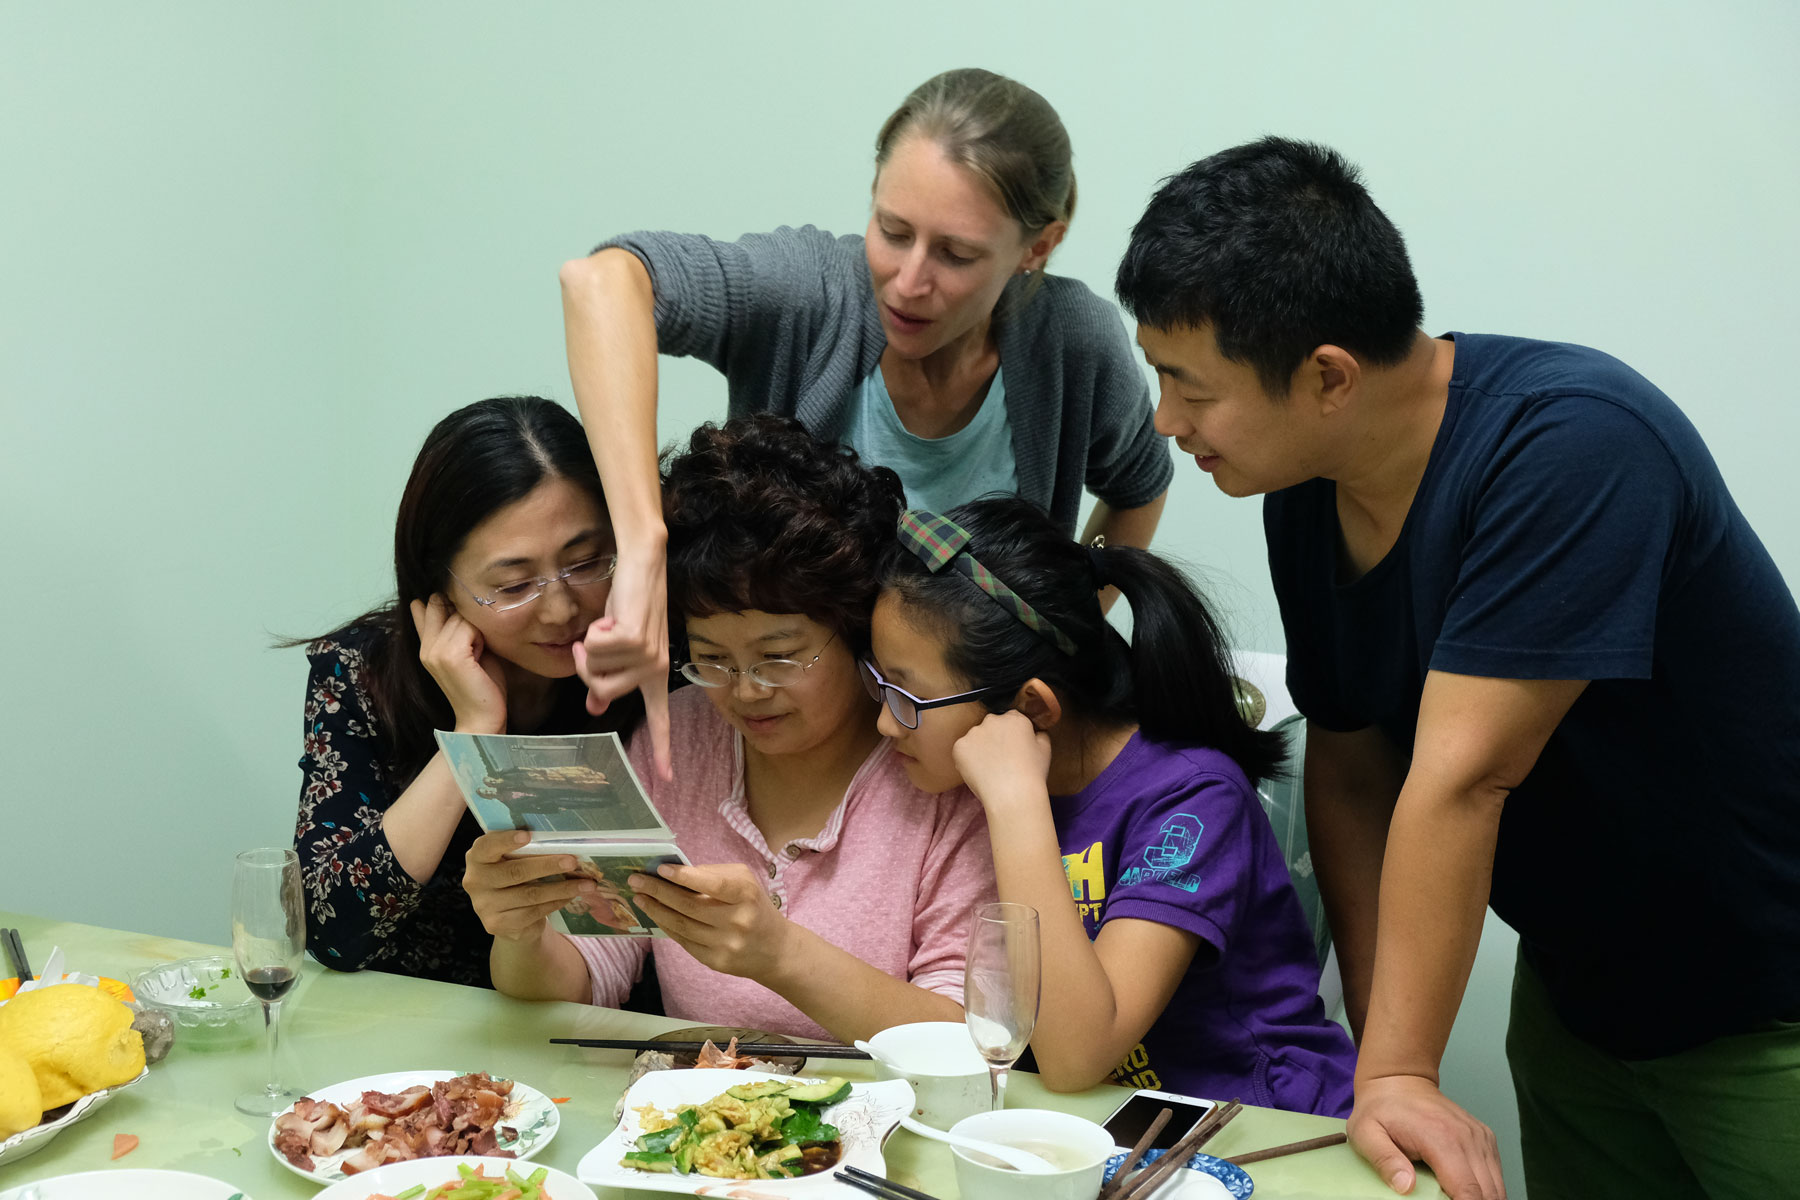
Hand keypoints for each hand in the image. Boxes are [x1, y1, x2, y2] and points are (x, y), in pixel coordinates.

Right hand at [410, 595, 507, 733]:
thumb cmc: (482, 686)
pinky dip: (481, 638)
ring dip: (477, 630)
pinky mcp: (450, 656)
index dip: (446, 605)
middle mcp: (426, 647)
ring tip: (479, 654)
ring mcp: (435, 651)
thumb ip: (452, 628)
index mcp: (425, 646)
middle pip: (446, 606)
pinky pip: (469, 627)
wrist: (482, 720)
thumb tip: (437, 599)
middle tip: (477, 645)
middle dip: (467, 618)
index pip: (425, 607)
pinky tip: (480, 656)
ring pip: (460, 616)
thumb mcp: (466, 650)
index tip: (462, 622)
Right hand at [462, 831, 595, 942]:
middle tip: (573, 861)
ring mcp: (484, 906)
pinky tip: (570, 896)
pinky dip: (555, 903)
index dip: (506, 840)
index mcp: (477, 857)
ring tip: (586, 884)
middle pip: (515, 872)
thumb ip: (525, 849)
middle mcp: (475, 881)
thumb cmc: (514, 876)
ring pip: (529, 895)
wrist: (506, 915)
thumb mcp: (512, 859)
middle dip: (547, 866)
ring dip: (562, 888)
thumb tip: (562, 840)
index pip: (487, 846)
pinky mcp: (497, 924)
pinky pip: (533, 912)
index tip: (528, 835)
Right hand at [573, 547, 670, 778]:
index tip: (667, 779)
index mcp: (655, 676)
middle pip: (600, 691)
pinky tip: (612, 616)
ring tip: (608, 625)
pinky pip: (593, 648)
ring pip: (594, 670)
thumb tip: (594, 708)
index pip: (659, 719)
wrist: (642, 566)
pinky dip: (593, 630)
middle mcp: (655, 670)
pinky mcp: (636, 639)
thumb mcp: (617, 646)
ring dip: (590, 644)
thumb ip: (609, 677)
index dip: (661, 750)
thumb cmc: (628, 606)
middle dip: (586, 665)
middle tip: (596, 640)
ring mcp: (648, 655)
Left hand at [626, 862, 796, 980]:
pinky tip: (655, 914)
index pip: (714, 885)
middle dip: (658, 891)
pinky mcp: (715, 962)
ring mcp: (725, 945)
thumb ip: (714, 875)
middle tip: (636, 880)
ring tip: (639, 897)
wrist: (775, 950)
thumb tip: (675, 873)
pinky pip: (684, 941)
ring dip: (656, 910)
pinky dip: (667, 926)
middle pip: (690, 906)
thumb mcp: (745, 882)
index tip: (661, 868)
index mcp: (746, 895)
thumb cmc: (755, 907)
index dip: (686, 877)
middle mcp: (736, 922)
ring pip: (682, 926)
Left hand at [952, 711, 1052, 813]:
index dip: (1011, 735)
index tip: (1012, 749)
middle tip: (1001, 760)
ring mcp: (974, 732)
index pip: (1010, 719)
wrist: (1012, 795)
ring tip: (990, 769)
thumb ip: (1039, 734)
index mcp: (1014, 718)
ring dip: (980, 748)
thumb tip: (1034, 732)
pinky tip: (979, 772)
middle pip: (991, 726)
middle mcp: (993, 720)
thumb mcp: (1045, 750)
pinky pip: (962, 750)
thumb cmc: (1032, 774)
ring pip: (976, 738)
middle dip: (994, 739)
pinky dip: (967, 760)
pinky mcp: (960, 746)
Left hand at [1348, 1074, 1504, 1198]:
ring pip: (1497, 1186)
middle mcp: (1467, 1137)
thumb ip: (1385, 1161)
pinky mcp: (1484, 1138)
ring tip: (1453, 1198)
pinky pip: (1495, 1174)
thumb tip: (1406, 1187)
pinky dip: (1485, 1188)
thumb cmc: (1382, 1108)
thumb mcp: (1367, 1133)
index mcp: (1441, 1138)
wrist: (1399, 1081)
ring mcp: (1479, 1137)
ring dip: (1481, 1199)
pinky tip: (1464, 1190)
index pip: (1468, 1191)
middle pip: (1488, 1193)